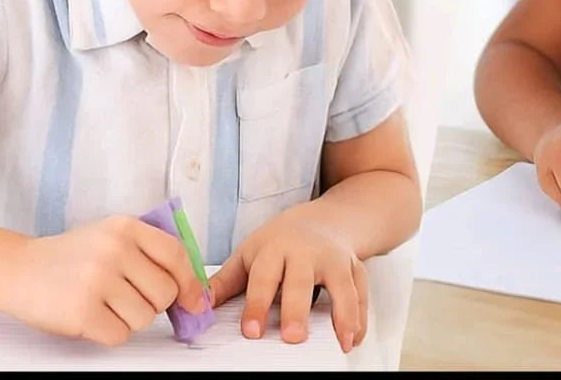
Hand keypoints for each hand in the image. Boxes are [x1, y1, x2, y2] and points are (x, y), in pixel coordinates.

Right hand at [9, 217, 207, 345]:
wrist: (20, 269)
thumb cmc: (71, 257)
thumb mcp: (110, 235)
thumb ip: (146, 251)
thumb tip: (189, 289)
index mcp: (125, 227)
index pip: (176, 254)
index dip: (190, 281)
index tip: (193, 300)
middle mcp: (114, 250)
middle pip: (164, 293)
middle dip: (153, 304)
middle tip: (129, 299)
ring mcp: (98, 280)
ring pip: (144, 318)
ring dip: (129, 320)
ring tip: (105, 305)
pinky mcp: (83, 311)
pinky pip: (120, 336)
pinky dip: (110, 333)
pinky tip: (93, 317)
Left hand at [209, 205, 367, 351]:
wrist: (325, 218)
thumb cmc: (282, 242)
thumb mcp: (251, 252)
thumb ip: (227, 281)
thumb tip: (199, 305)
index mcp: (275, 248)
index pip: (263, 277)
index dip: (256, 305)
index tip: (252, 331)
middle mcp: (306, 252)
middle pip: (301, 280)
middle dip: (296, 309)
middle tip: (292, 338)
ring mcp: (334, 258)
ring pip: (342, 284)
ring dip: (342, 313)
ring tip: (341, 341)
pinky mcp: (355, 267)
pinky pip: (362, 291)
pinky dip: (361, 316)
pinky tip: (354, 338)